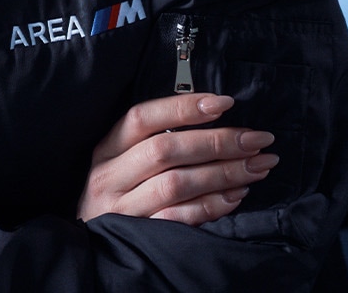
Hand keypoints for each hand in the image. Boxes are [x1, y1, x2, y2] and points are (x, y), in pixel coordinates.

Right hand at [77, 93, 277, 225]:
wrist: (89, 245)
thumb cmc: (117, 193)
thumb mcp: (121, 161)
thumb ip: (156, 138)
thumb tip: (213, 114)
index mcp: (106, 149)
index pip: (142, 117)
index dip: (184, 107)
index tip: (225, 102)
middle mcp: (109, 177)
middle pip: (166, 150)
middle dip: (217, 141)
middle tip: (258, 139)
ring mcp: (122, 210)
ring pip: (176, 184)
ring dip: (223, 173)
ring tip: (257, 166)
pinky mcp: (138, 237)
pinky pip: (180, 219)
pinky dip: (212, 205)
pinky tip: (236, 195)